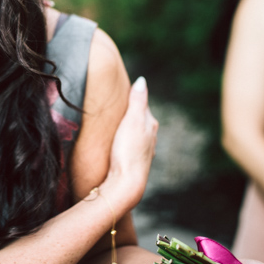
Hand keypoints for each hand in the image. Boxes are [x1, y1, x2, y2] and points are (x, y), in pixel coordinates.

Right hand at [101, 77, 157, 211]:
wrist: (126, 183)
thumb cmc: (128, 151)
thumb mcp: (132, 121)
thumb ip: (137, 101)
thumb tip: (142, 80)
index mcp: (150, 125)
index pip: (142, 105)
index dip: (131, 97)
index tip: (120, 90)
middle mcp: (150, 138)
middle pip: (140, 119)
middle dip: (129, 113)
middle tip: (114, 105)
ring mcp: (143, 151)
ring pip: (135, 134)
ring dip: (127, 128)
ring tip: (114, 124)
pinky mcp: (134, 162)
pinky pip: (130, 146)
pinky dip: (124, 141)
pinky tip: (117, 144)